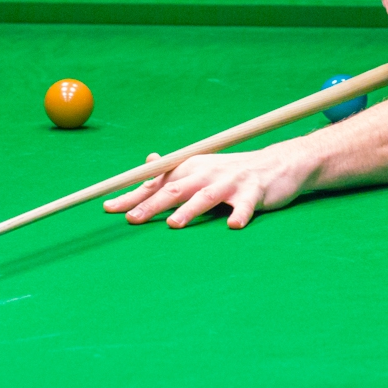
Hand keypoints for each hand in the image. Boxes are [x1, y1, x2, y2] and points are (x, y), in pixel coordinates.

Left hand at [103, 148, 310, 229]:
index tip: (108, 208)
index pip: (157, 183)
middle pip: (175, 189)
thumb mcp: (202, 167)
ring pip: (207, 196)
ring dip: (190, 210)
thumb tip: (147, 161)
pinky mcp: (255, 192)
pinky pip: (246, 205)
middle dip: (152, 204)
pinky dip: (240, 214)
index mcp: (191, 168)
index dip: (133, 195)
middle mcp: (207, 172)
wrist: (279, 163)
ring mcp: (232, 181)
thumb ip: (174, 171)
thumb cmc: (234, 172)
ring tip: (174, 224)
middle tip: (131, 219)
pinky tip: (233, 225)